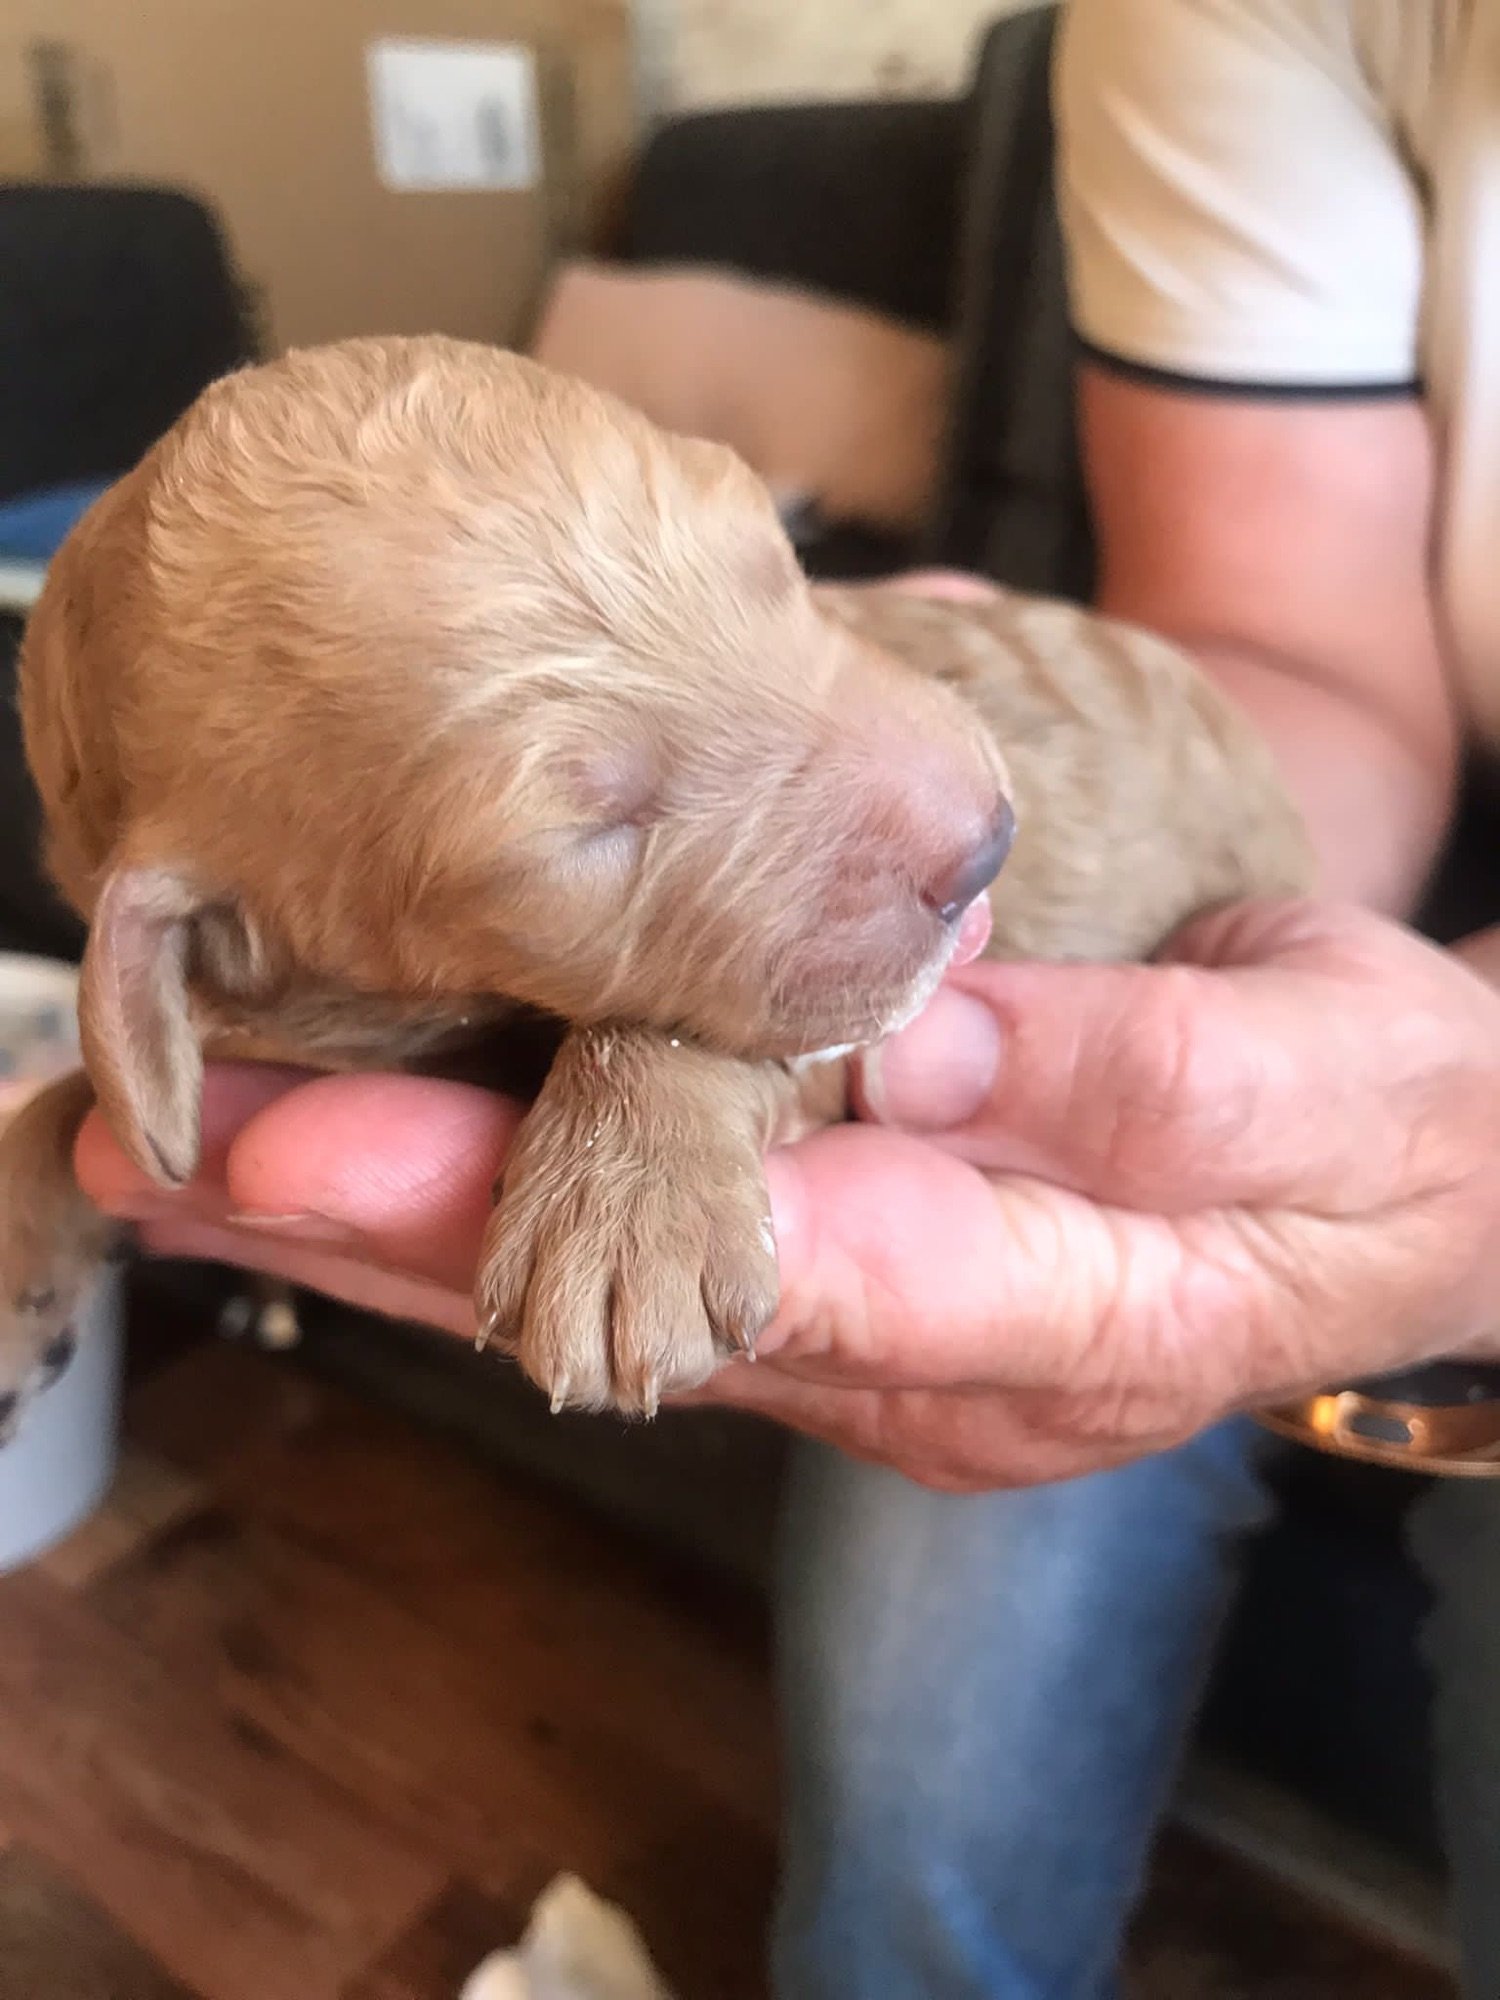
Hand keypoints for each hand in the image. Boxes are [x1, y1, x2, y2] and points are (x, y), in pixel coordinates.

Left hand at [74, 900, 1499, 1489]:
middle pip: (634, 1302)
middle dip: (406, 1232)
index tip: (344, 1153)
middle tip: (185, 1158)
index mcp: (1062, 1324)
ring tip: (208, 1154)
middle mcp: (930, 1358)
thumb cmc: (1392, 1125)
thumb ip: (1146, 1077)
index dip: (554, 1214)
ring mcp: (879, 1325)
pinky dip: (507, 1191)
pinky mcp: (850, 1272)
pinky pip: (651, 1238)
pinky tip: (380, 1141)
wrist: (1415, 1173)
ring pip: (613, 1280)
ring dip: (415, 1219)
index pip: (790, 1273)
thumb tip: (921, 1043)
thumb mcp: (1336, 1082)